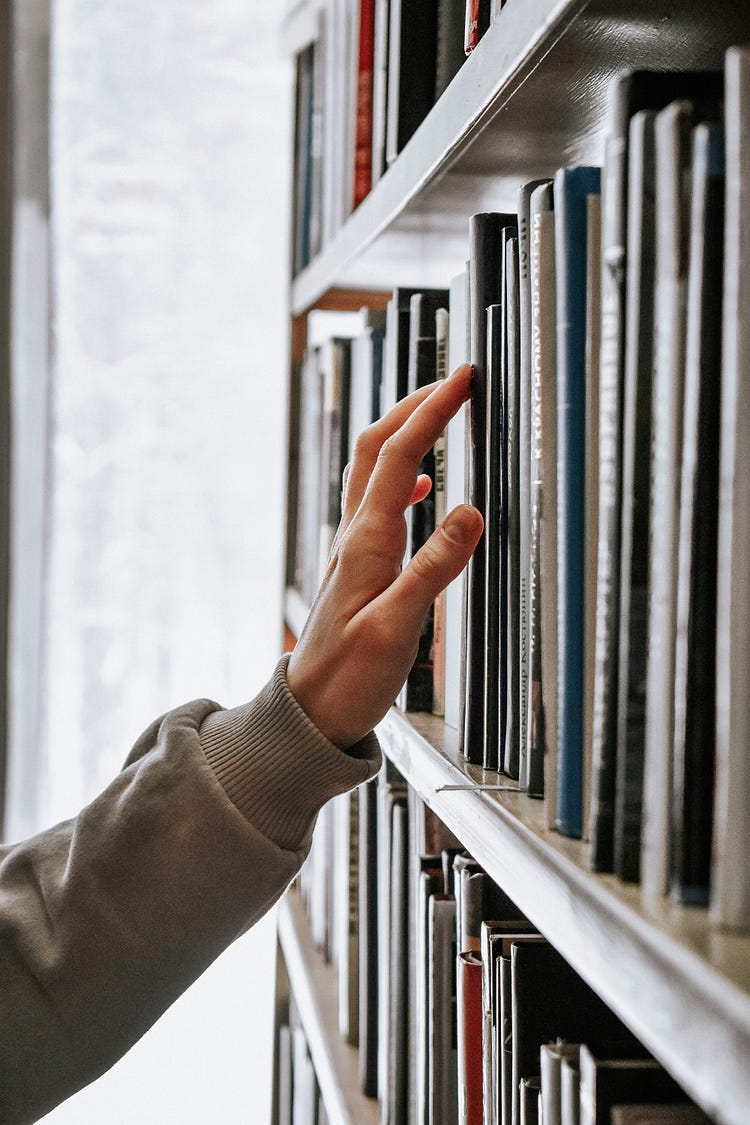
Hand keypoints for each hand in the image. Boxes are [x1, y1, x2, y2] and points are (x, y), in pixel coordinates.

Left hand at [287, 363, 482, 748]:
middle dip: (415, 405)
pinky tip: (422, 488)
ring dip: (404, 433)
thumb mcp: (397, 627)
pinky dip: (401, 478)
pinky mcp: (358, 566)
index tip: (462, 379)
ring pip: (372, 470)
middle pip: (377, 447)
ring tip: (437, 415)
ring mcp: (353, 548)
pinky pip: (376, 502)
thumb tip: (469, 512)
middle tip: (453, 381)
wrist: (310, 713)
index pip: (400, 456)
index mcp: (366, 542)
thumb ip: (434, 569)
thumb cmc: (349, 678)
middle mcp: (355, 536)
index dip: (431, 411)